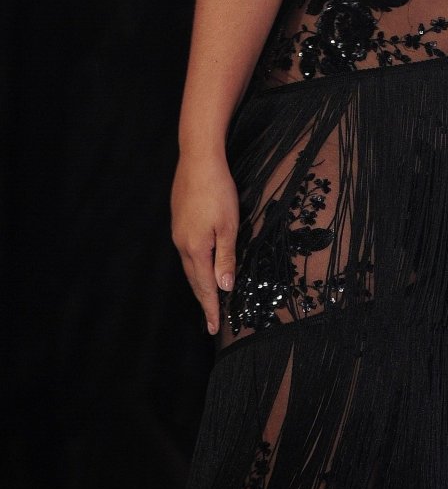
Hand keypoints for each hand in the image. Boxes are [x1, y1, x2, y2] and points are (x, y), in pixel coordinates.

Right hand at [171, 153, 238, 335]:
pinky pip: (187, 252)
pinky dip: (195, 266)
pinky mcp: (179, 221)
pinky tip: (200, 266)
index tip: (214, 328)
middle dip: (204, 300)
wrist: (198, 160)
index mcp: (195, 249)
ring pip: (189, 266)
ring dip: (199, 284)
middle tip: (211, 321)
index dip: (211, 307)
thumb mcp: (228, 225)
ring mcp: (178, 232)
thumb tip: (224, 288)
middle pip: (193, 280)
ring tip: (207, 299)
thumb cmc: (217, 191)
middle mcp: (182, 244)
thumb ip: (225, 258)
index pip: (204, 287)